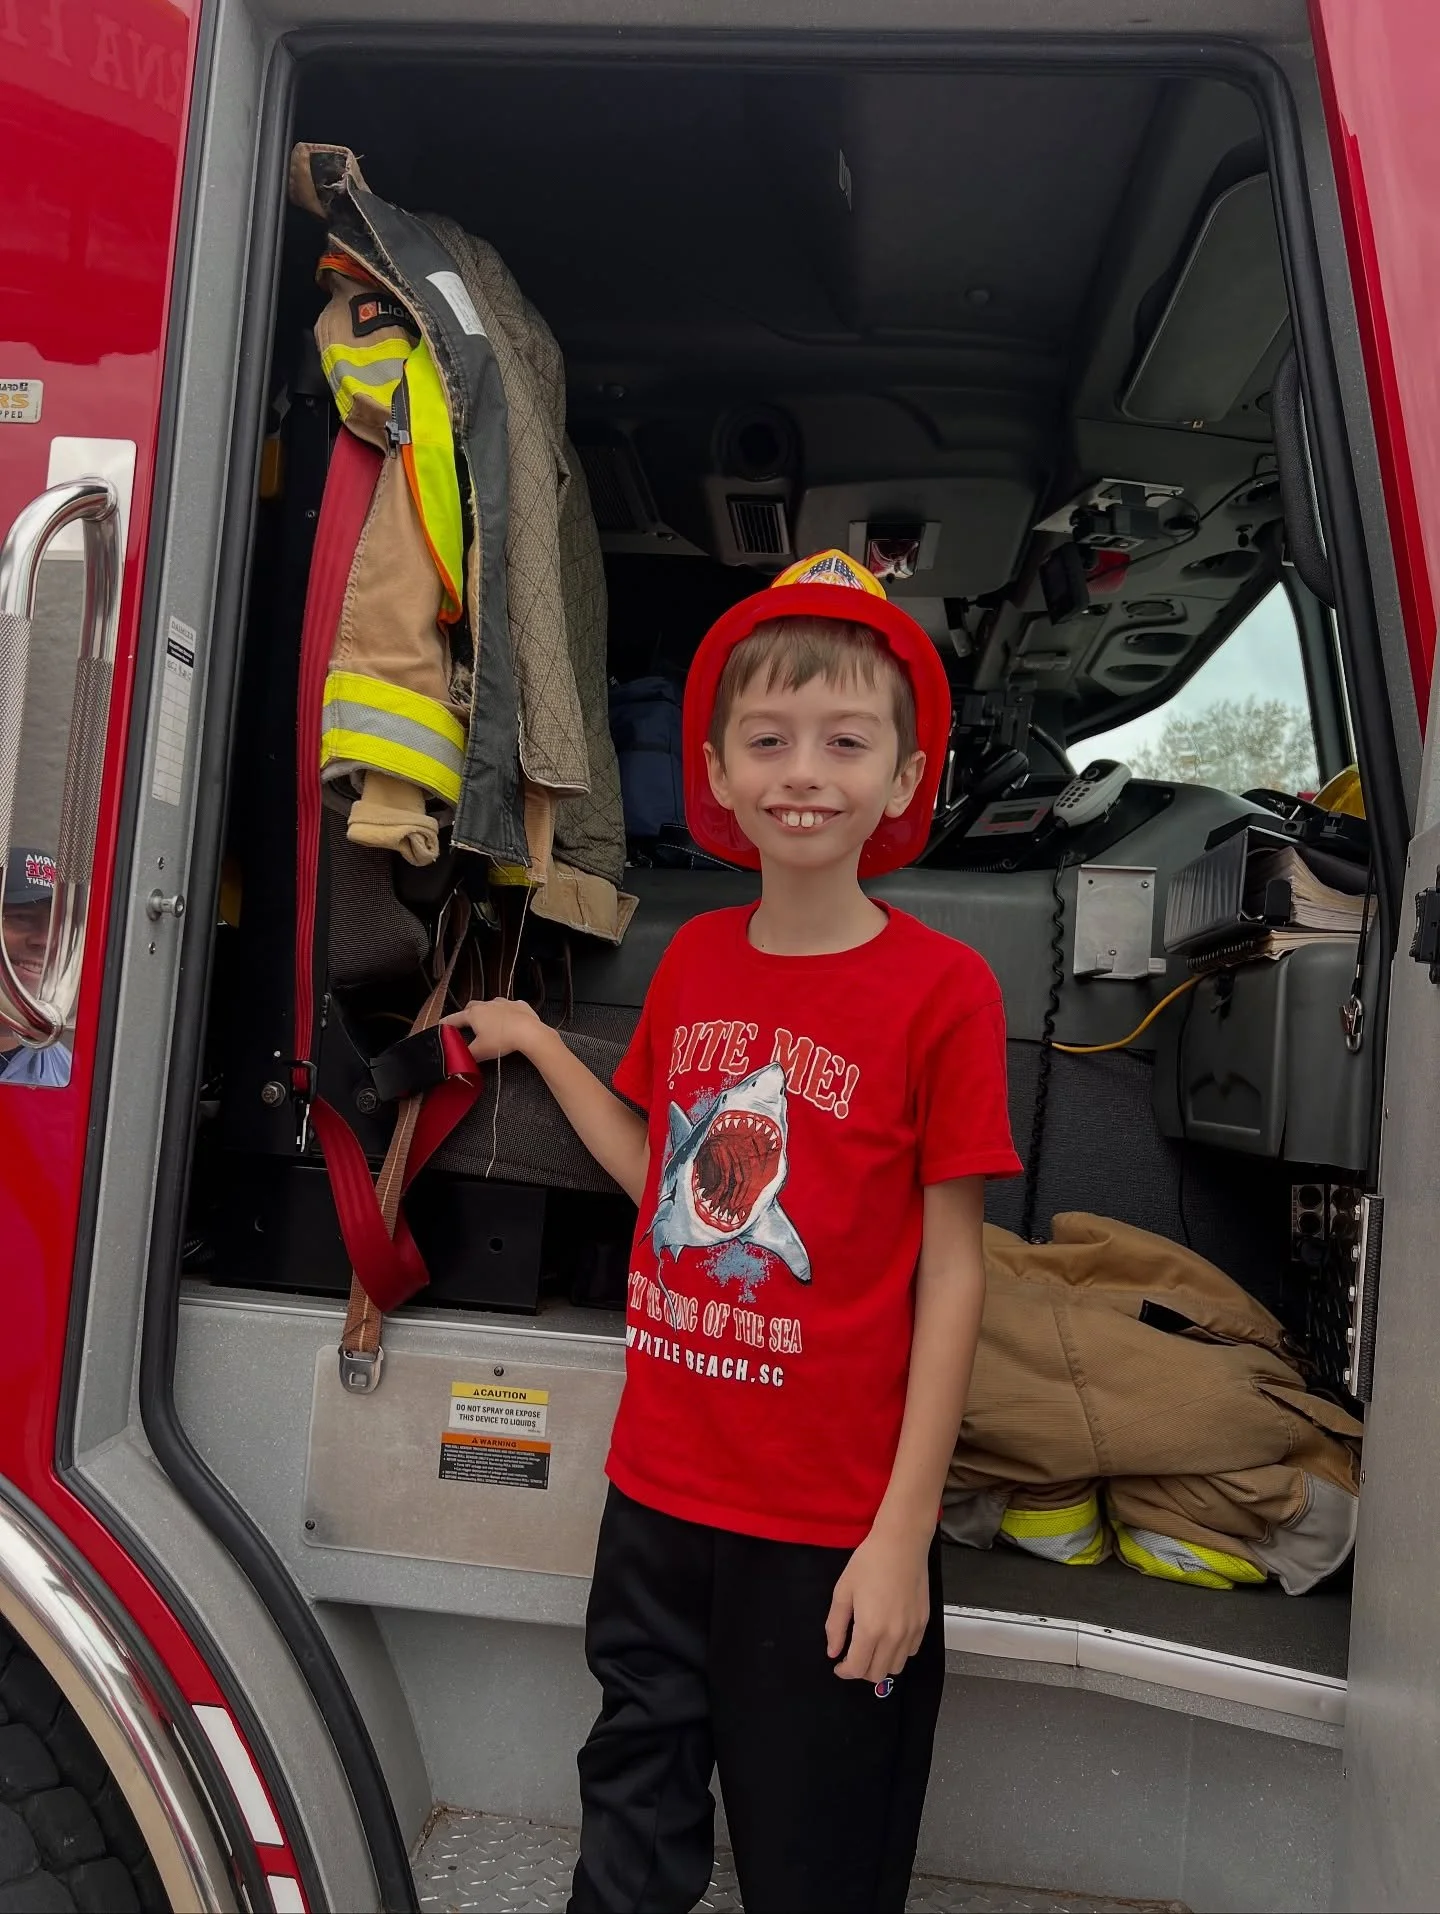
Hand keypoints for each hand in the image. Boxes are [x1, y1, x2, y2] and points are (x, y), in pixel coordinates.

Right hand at [442, 996, 540, 1062]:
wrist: (529, 1032)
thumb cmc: (502, 1040)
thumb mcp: (480, 1052)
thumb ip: (467, 1055)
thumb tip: (460, 1059)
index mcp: (474, 1014)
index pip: (454, 1018)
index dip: (446, 1023)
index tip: (441, 1026)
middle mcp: (487, 1004)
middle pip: (471, 1007)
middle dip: (467, 1015)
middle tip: (466, 1026)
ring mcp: (504, 1002)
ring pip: (491, 1005)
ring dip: (487, 1012)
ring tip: (489, 1024)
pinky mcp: (519, 1005)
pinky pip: (510, 1007)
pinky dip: (507, 1013)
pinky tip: (510, 1021)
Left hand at [824, 1526, 930, 1681]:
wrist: (901, 1544)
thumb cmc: (869, 1562)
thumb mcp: (843, 1591)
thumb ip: (835, 1626)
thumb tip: (833, 1651)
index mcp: (870, 1629)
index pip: (857, 1668)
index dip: (844, 1671)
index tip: (838, 1664)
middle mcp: (893, 1636)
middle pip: (877, 1674)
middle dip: (861, 1670)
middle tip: (852, 1654)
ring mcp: (911, 1631)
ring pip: (896, 1667)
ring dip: (880, 1664)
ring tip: (871, 1647)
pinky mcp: (923, 1623)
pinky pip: (911, 1652)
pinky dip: (898, 1653)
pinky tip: (889, 1637)